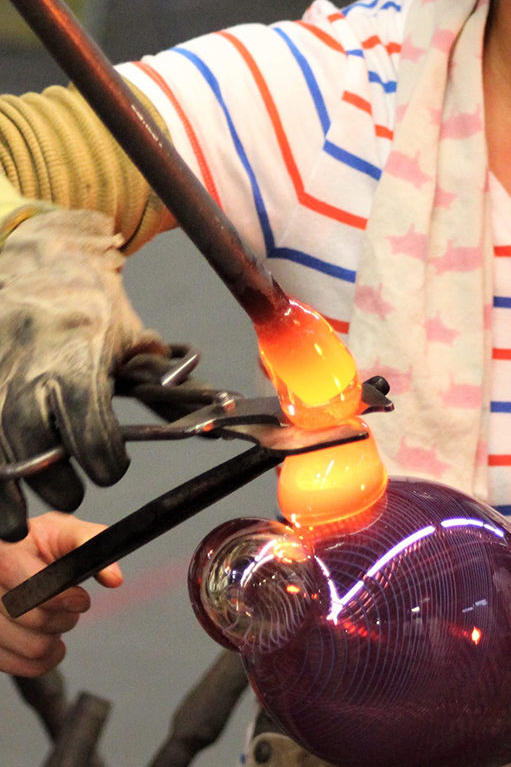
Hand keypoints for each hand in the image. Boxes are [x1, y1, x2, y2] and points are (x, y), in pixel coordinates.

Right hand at [0, 209, 166, 540]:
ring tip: (13, 527)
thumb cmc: (90, 303)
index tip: (113, 470)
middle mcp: (26, 368)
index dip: (101, 453)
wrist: (37, 260)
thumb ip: (157, 374)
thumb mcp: (128, 333)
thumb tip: (214, 405)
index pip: (86, 418)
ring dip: (3, 491)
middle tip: (70, 498)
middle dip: (51, 479)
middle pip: (31, 440)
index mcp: (74, 355)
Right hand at [0, 511, 121, 676]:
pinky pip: (17, 666)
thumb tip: (114, 578)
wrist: (10, 556)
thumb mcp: (63, 531)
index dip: (65, 598)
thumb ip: (92, 542)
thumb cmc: (37, 543)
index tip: (81, 599)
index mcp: (6, 556)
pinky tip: (47, 642)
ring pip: (31, 648)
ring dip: (54, 639)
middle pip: (36, 621)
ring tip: (55, 620)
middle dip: (64, 618)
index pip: (35, 590)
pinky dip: (41, 660)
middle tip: (69, 608)